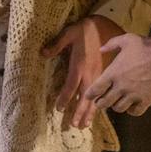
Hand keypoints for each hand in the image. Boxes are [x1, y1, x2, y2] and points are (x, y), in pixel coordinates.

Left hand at [42, 15, 122, 129]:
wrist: (107, 26)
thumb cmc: (86, 29)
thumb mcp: (69, 33)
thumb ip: (56, 44)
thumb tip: (42, 53)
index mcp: (79, 65)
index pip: (70, 86)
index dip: (64, 98)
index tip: (59, 108)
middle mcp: (91, 73)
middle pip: (85, 98)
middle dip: (80, 112)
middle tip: (74, 125)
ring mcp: (100, 75)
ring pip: (95, 97)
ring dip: (90, 112)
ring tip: (85, 125)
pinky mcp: (107, 74)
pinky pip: (103, 92)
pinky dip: (100, 103)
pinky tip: (98, 111)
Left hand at [84, 32, 150, 121]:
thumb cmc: (146, 46)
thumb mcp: (127, 40)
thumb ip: (112, 44)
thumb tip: (101, 49)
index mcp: (113, 73)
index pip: (95, 90)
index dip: (90, 95)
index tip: (90, 96)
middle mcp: (121, 86)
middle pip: (104, 103)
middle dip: (101, 103)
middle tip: (101, 102)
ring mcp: (133, 94)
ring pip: (118, 109)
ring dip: (117, 106)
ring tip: (118, 102)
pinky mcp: (146, 100)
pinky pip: (135, 112)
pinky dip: (132, 110)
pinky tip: (133, 105)